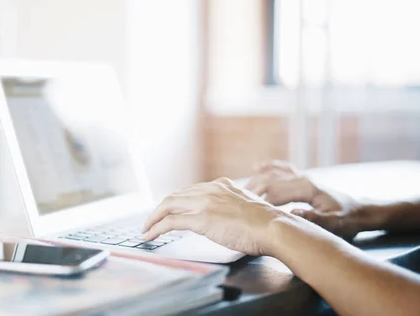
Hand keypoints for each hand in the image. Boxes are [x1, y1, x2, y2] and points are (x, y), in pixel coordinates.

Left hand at [141, 178, 286, 255]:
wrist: (273, 227)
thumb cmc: (266, 223)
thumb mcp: (247, 205)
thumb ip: (232, 205)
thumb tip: (226, 216)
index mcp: (221, 185)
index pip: (190, 190)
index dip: (176, 201)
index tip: (168, 210)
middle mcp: (210, 190)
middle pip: (175, 196)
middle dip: (160, 209)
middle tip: (150, 220)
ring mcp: (205, 203)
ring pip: (168, 206)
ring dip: (153, 218)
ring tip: (146, 229)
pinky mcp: (202, 219)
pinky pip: (171, 222)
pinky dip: (156, 228)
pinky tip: (150, 235)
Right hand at [246, 160, 374, 238]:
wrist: (362, 212)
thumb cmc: (348, 220)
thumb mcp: (334, 224)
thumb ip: (315, 218)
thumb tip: (292, 213)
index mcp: (307, 188)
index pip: (277, 192)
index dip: (260, 202)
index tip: (245, 211)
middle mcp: (303, 178)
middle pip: (271, 181)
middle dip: (252, 191)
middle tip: (235, 201)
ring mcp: (303, 177)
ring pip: (274, 175)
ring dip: (256, 181)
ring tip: (239, 190)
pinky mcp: (304, 179)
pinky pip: (283, 169)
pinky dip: (269, 167)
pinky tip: (257, 166)